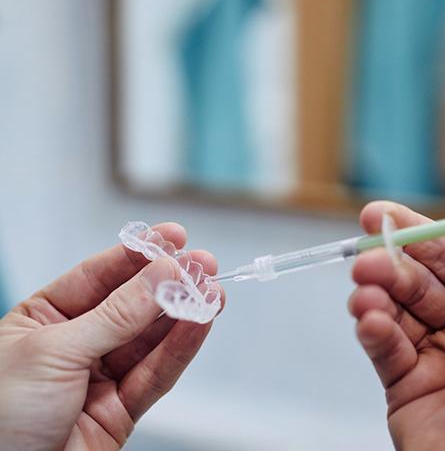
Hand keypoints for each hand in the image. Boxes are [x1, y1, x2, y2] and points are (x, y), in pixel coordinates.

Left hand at [0, 222, 223, 450]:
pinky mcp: (123, 409)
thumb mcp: (56, 352)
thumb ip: (116, 316)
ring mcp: (101, 376)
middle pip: (132, 305)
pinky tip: (201, 324)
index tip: (172, 238)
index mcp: (44, 319)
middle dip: (169, 283)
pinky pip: (158, 373)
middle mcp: (76, 343)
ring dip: (185, 314)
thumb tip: (161, 276)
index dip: (137, 255)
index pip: (98, 276)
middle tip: (203, 265)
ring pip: (152, 338)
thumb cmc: (0, 418)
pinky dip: (182, 347)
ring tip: (212, 292)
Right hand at [348, 181, 444, 449]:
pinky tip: (369, 323)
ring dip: (375, 295)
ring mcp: (437, 358)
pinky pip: (384, 348)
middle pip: (420, 280)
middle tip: (366, 257)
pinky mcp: (407, 388)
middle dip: (390, 264)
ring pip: (396, 310)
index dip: (418, 231)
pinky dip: (372, 331)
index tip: (379, 214)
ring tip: (364, 291)